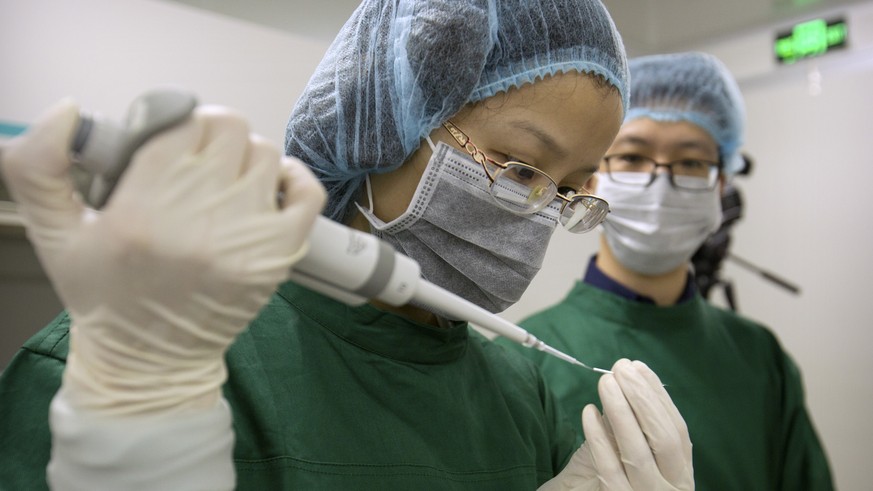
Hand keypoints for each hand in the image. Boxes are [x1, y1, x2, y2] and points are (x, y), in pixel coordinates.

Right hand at [1, 98, 325, 414]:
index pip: (181, 122)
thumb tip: (67, 110)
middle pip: (228, 129)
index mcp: (144, 206)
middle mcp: (201, 215)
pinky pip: (307, 192)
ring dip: (246, 159)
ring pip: (265, 153)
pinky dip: (294, 179)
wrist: (151, 362)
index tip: (168, 146)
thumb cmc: (104, 294)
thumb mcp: (55, 234)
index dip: (175, 125)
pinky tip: (271, 187)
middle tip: (196, 163)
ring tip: (225, 183)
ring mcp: (248, 235)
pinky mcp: (280, 254)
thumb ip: (41, 168)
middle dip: (210, 138)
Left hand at [539, 359, 693, 489]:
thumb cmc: (620, 478)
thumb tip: (629, 381)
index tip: (639, 368)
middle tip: (620, 369)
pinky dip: (598, 437)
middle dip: (642, 399)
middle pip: (662, 439)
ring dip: (620, 412)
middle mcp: (671, 487)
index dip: (658, 397)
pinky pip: (608, 469)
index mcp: (681, 473)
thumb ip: (640, 428)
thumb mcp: (640, 458)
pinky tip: (588, 413)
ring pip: (636, 453)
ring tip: (606, 383)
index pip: (676, 431)